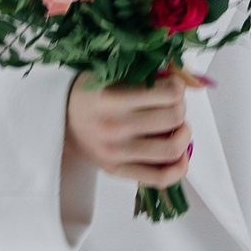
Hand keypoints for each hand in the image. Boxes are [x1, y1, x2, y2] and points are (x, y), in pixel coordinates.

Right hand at [65, 73, 195, 186]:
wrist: (56, 119)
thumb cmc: (88, 93)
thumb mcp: (110, 73)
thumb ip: (147, 73)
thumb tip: (193, 82)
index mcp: (111, 98)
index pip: (169, 93)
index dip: (179, 88)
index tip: (173, 87)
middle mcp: (113, 127)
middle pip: (173, 118)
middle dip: (181, 108)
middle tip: (173, 106)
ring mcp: (115, 153)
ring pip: (171, 149)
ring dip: (183, 135)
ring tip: (176, 127)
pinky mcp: (117, 170)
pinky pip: (160, 178)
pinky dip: (179, 168)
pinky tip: (180, 155)